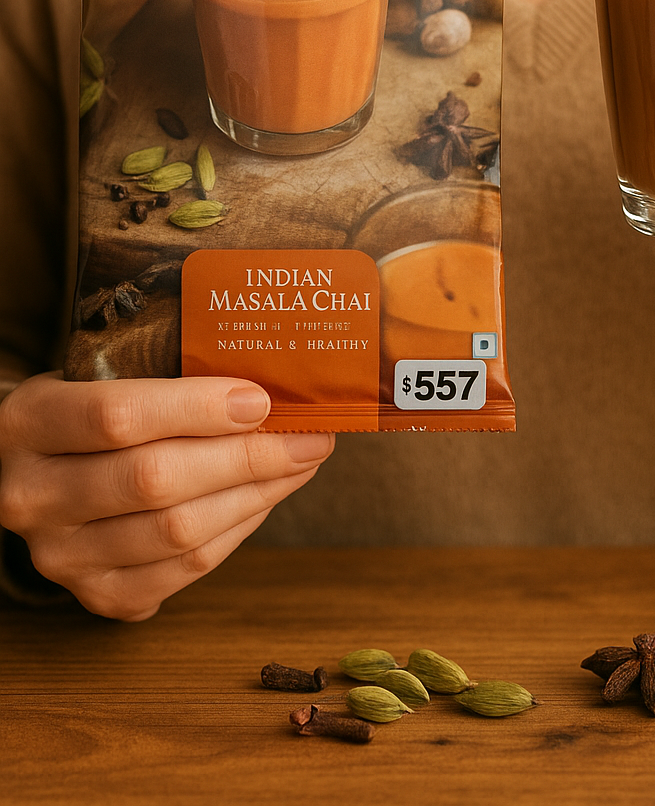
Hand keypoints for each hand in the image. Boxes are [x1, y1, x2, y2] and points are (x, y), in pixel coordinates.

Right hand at [0, 373, 332, 620]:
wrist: (28, 469)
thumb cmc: (82, 408)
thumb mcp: (97, 375)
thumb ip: (165, 377)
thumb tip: (270, 384)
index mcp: (27, 424)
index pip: (117, 417)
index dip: (197, 409)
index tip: (260, 399)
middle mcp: (32, 497)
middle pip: (155, 481)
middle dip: (247, 457)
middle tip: (309, 435)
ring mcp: (60, 556)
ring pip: (176, 533)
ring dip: (255, 496)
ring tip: (300, 462)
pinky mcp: (96, 595)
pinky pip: (184, 570)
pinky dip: (237, 531)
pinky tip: (263, 497)